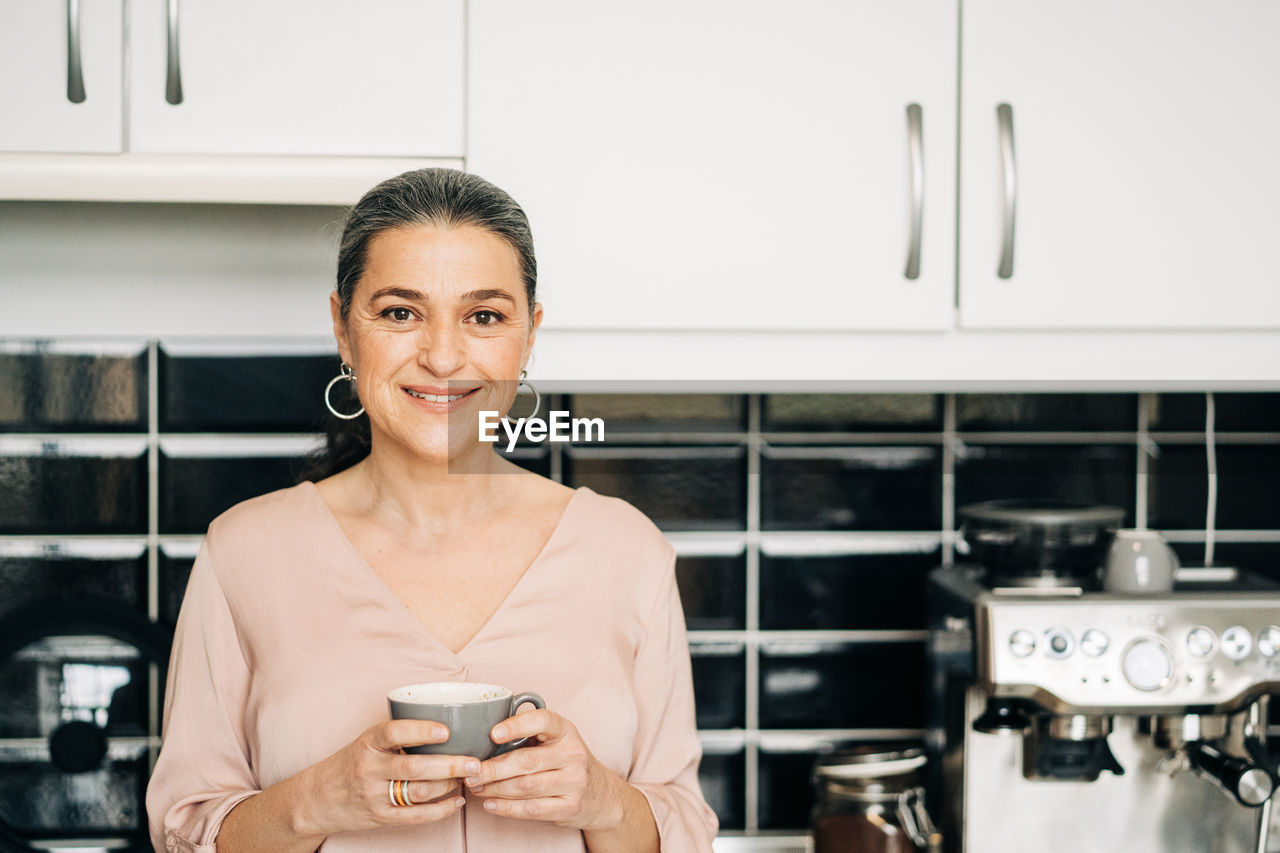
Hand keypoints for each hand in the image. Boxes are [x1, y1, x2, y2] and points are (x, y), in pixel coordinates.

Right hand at [296, 719, 476, 835]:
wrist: (316, 799)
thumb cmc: (351, 763)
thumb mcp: (367, 741)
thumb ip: (397, 734)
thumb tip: (447, 722)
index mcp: (367, 742)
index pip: (394, 732)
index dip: (421, 731)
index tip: (446, 730)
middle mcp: (369, 768)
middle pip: (414, 767)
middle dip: (449, 765)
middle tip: (474, 762)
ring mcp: (374, 795)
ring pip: (418, 792)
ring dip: (449, 785)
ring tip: (469, 776)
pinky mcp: (380, 818)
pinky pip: (415, 816)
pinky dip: (441, 810)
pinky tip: (457, 801)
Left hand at [464, 708, 625, 830]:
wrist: (600, 793)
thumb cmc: (565, 761)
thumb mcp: (555, 740)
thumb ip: (528, 735)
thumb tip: (482, 738)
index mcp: (566, 730)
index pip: (543, 721)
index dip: (517, 725)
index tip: (493, 733)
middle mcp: (573, 754)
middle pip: (527, 761)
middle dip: (493, 768)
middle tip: (470, 771)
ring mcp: (574, 782)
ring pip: (526, 786)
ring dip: (495, 788)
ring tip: (476, 787)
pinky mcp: (570, 806)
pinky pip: (532, 809)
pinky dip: (507, 808)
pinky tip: (490, 804)